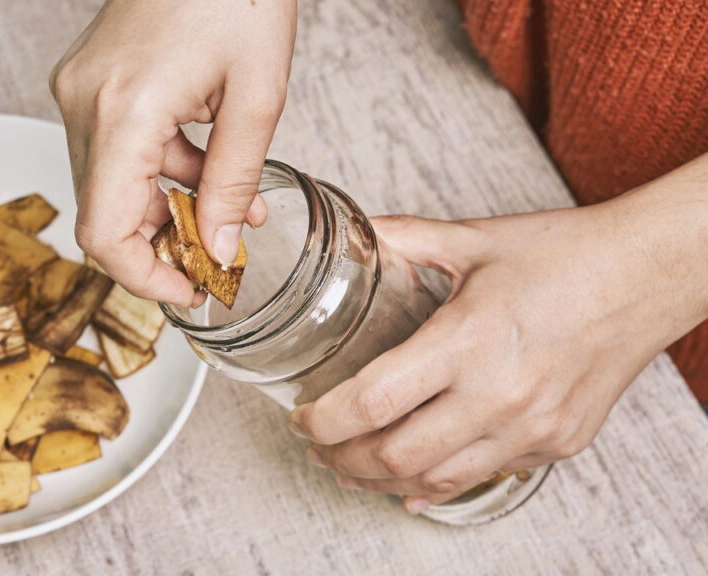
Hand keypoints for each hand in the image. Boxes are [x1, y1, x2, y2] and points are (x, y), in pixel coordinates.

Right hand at [50, 0, 296, 304]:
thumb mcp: (257, 97)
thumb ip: (235, 183)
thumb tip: (220, 247)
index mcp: (123, 110)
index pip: (104, 232)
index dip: (143, 277)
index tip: (187, 290)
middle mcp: (85, 103)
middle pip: (103, 213)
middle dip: (162, 244)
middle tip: (216, 256)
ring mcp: (81, 89)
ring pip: (110, 185)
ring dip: (167, 208)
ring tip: (230, 209)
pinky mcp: (90, 80)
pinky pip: (115, 150)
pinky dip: (160, 172)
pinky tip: (210, 170)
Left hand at [287, 157, 707, 513]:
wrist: (648, 275)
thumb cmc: (565, 254)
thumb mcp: (474, 240)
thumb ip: (404, 238)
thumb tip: (356, 233)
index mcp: (467, 338)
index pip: (373, 401)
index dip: (322, 421)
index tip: (301, 418)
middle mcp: (498, 392)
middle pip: (394, 454)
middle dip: (341, 459)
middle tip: (318, 447)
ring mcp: (531, 426)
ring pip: (435, 479)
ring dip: (382, 480)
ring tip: (352, 468)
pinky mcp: (557, 442)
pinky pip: (483, 478)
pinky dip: (437, 485)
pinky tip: (411, 483)